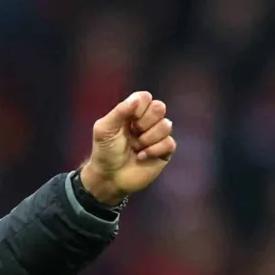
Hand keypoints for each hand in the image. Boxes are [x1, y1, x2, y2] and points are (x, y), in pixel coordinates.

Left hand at [81, 91, 177, 205]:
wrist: (109, 177)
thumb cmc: (105, 152)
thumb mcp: (104, 129)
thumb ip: (119, 111)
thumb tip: (137, 99)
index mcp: (132, 113)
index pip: (145, 97)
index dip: (139, 107)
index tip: (128, 120)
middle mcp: (146, 122)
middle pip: (159, 107)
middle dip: (145, 122)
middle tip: (133, 133)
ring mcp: (157, 136)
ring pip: (166, 125)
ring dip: (147, 139)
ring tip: (136, 147)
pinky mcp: (165, 151)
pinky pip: (170, 142)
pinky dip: (153, 150)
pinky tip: (142, 156)